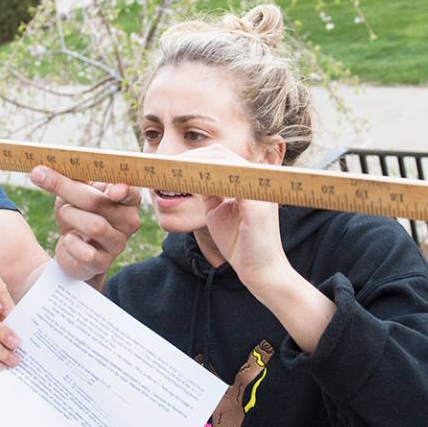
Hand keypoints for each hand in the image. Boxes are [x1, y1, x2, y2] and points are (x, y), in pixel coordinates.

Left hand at [30, 165, 140, 288]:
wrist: (73, 251)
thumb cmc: (78, 214)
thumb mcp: (74, 192)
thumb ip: (67, 179)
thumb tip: (40, 172)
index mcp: (127, 200)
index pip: (131, 193)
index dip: (123, 191)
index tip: (112, 191)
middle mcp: (129, 222)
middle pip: (99, 202)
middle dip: (67, 189)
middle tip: (40, 176)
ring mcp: (118, 244)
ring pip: (94, 226)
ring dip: (70, 215)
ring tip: (65, 213)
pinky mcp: (103, 263)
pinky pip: (85, 251)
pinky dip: (70, 242)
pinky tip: (69, 240)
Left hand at [184, 145, 292, 293]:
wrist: (260, 272)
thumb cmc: (240, 245)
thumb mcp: (217, 212)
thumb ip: (209, 192)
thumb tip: (190, 176)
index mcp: (248, 181)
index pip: (220, 157)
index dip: (194, 157)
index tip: (171, 165)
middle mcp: (257, 179)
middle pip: (220, 153)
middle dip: (190, 157)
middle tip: (167, 167)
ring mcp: (259, 189)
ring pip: (224, 162)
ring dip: (195, 165)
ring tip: (173, 172)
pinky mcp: (257, 204)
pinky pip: (229, 181)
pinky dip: (206, 180)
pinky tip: (189, 186)